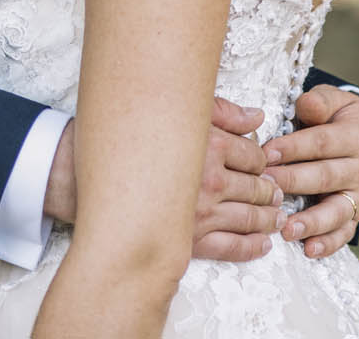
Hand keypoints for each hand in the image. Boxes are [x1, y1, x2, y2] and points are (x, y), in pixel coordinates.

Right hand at [44, 98, 283, 264]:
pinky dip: (251, 247)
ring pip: (249, 218)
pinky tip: (262, 244)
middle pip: (257, 188)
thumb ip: (221, 112)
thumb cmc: (127, 138)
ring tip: (275, 216)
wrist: (81, 175)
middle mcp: (210, 182)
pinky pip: (230, 248)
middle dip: (270, 190)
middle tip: (277, 191)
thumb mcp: (177, 112)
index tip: (263, 163)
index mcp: (211, 146)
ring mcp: (200, 214)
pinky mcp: (187, 241)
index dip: (262, 159)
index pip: (255, 155)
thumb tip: (256, 116)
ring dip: (267, 218)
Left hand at [261, 86, 358, 258]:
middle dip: (293, 183)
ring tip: (288, 229)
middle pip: (325, 177)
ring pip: (337, 210)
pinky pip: (345, 231)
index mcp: (356, 135)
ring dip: (312, 222)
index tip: (264, 154)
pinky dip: (329, 243)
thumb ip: (319, 101)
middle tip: (266, 188)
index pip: (321, 143)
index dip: (292, 148)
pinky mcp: (355, 213)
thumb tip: (306, 105)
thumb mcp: (335, 99)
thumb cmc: (339, 116)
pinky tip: (310, 250)